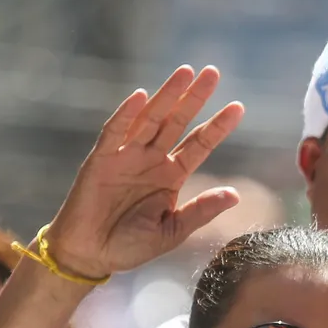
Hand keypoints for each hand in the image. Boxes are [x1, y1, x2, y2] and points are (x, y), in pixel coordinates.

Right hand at [43, 65, 244, 278]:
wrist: (89, 255)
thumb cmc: (130, 246)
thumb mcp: (172, 232)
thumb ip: (200, 212)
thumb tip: (235, 195)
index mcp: (172, 176)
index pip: (200, 144)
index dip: (218, 126)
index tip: (238, 107)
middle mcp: (152, 160)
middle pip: (177, 122)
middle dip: (195, 97)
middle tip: (213, 72)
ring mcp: (126, 157)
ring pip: (150, 119)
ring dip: (167, 96)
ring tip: (185, 73)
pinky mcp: (101, 160)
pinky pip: (114, 133)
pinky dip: (126, 114)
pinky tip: (141, 96)